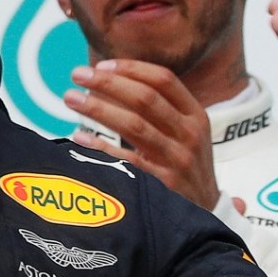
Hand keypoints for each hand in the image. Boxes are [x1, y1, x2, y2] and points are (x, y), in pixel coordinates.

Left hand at [64, 59, 220, 209]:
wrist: (207, 211)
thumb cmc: (184, 161)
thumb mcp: (185, 130)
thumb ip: (158, 106)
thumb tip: (109, 77)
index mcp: (195, 114)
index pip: (163, 79)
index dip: (131, 69)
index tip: (101, 65)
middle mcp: (189, 134)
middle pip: (145, 98)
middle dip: (108, 83)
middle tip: (77, 74)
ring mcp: (177, 159)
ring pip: (133, 125)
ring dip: (98, 109)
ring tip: (70, 98)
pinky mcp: (163, 184)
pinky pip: (126, 160)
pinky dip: (100, 146)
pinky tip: (79, 136)